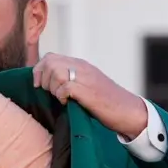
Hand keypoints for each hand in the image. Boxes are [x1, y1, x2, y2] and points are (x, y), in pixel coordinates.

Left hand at [32, 54, 148, 139]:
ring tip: (61, 98)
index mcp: (80, 65)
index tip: (38, 85)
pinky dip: (61, 96)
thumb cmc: (106, 102)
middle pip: (49, 62)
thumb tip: (47, 83)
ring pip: (55, 72)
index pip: (50, 57)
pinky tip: (67, 102)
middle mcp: (82, 67)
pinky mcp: (89, 91)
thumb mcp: (86, 84)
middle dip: (43, 78)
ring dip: (52, 87)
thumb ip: (70, 79)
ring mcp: (86, 78)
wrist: (128, 110)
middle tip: (50, 93)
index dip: (39, 70)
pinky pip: (65, 87)